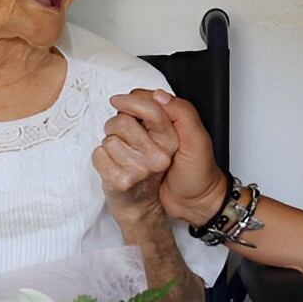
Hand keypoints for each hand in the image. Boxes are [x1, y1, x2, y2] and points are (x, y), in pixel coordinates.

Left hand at [94, 100, 176, 224]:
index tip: (117, 100)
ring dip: (108, 145)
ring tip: (119, 156)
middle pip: (123, 122)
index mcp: (170, 142)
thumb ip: (147, 120)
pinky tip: (112, 167)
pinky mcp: (120, 181)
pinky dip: (100, 159)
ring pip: (108, 140)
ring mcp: (139, 170)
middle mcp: (158, 157)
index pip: (152, 110)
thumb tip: (127, 99)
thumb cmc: (143, 168)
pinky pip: (98, 154)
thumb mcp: (156, 143)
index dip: (130, 101)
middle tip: (120, 139)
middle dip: (115, 126)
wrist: (140, 206)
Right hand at [110, 90, 225, 224]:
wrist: (193, 205)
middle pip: (120, 118)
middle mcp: (146, 131)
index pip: (137, 99)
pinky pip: (104, 157)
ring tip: (147, 167)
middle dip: (132, 136)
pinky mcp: (123, 166)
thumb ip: (182, 113)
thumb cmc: (198, 175)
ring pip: (110, 138)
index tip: (141, 124)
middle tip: (154, 153)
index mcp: (164, 118)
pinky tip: (133, 173)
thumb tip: (159, 96)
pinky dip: (111, 164)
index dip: (135, 108)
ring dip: (124, 153)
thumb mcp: (198, 141)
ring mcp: (132, 149)